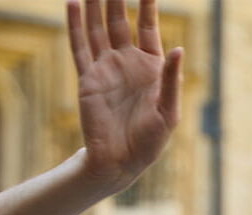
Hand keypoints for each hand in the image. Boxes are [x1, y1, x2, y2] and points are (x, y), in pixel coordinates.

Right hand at [67, 0, 182, 190]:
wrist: (122, 161)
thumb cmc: (151, 141)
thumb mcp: (168, 112)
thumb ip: (171, 80)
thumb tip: (179, 49)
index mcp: (152, 68)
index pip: (148, 27)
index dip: (147, 4)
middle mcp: (128, 63)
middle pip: (121, 20)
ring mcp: (106, 68)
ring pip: (98, 28)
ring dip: (95, 4)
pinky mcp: (88, 78)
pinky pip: (80, 46)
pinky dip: (75, 25)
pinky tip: (71, 3)